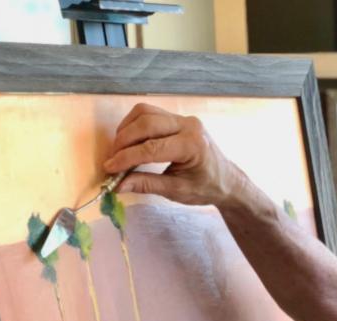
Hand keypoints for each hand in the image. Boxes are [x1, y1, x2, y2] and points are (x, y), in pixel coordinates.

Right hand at [103, 103, 242, 207]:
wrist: (227, 180)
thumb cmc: (206, 188)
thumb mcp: (177, 191)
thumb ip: (147, 185)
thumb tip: (117, 185)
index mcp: (193, 146)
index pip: (152, 148)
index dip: (127, 158)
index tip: (109, 168)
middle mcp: (189, 126)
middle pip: (146, 123)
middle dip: (124, 141)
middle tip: (112, 159)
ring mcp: (184, 119)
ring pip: (145, 113)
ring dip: (126, 129)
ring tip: (118, 150)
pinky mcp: (178, 118)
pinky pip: (150, 114)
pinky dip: (134, 125)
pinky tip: (129, 141)